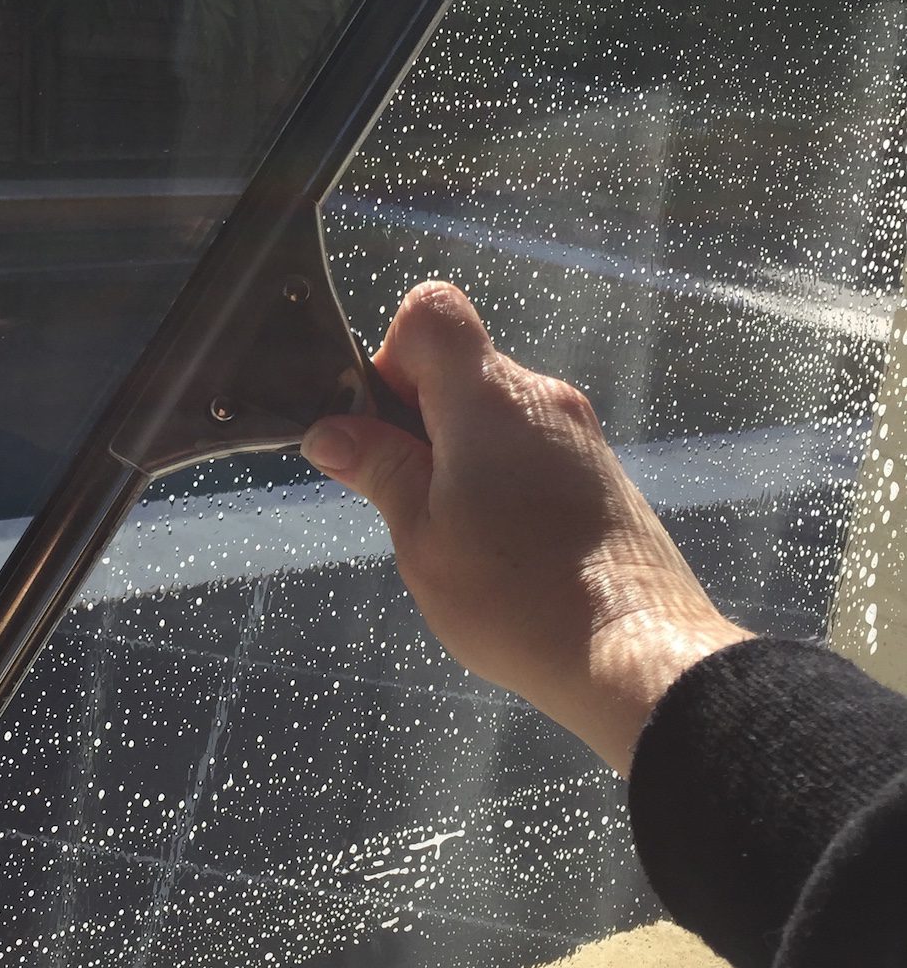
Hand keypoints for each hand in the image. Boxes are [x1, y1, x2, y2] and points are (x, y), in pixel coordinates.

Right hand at [302, 281, 749, 774]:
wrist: (637, 657)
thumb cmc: (519, 601)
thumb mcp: (422, 539)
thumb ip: (378, 469)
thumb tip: (330, 431)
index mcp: (490, 402)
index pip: (431, 311)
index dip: (388, 356)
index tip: (383, 427)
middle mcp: (541, 400)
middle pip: (458, 365)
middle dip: (415, 416)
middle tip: (407, 496)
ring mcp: (577, 434)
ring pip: (491, 409)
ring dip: (455, 451)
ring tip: (456, 532)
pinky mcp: (597, 471)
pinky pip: (527, 443)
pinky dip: (495, 473)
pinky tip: (499, 543)